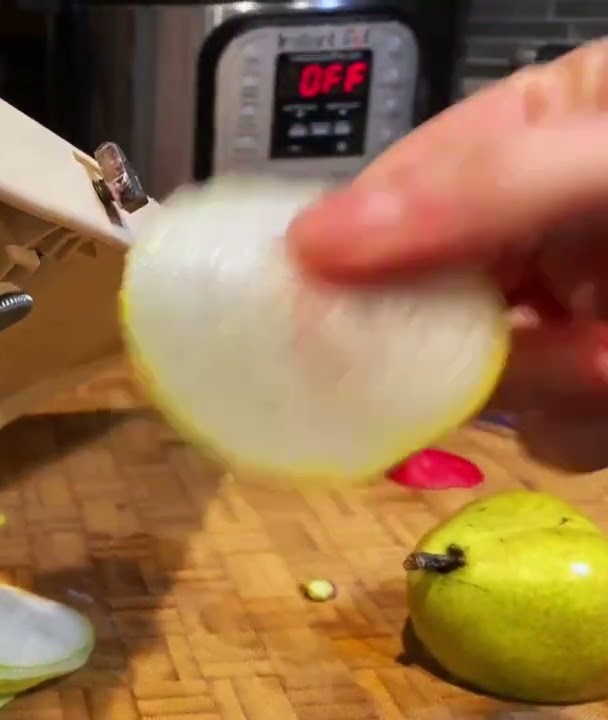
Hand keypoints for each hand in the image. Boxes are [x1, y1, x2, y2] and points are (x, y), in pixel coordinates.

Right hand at [286, 39, 607, 471]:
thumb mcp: (602, 162)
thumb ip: (474, 190)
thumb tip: (312, 245)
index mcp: (531, 137)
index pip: (398, 187)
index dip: (346, 245)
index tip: (294, 294)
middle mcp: (538, 228)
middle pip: (427, 299)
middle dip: (460, 338)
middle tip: (487, 346)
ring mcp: (571, 311)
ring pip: (488, 381)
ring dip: (550, 385)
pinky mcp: (596, 384)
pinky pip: (551, 432)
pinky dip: (584, 425)